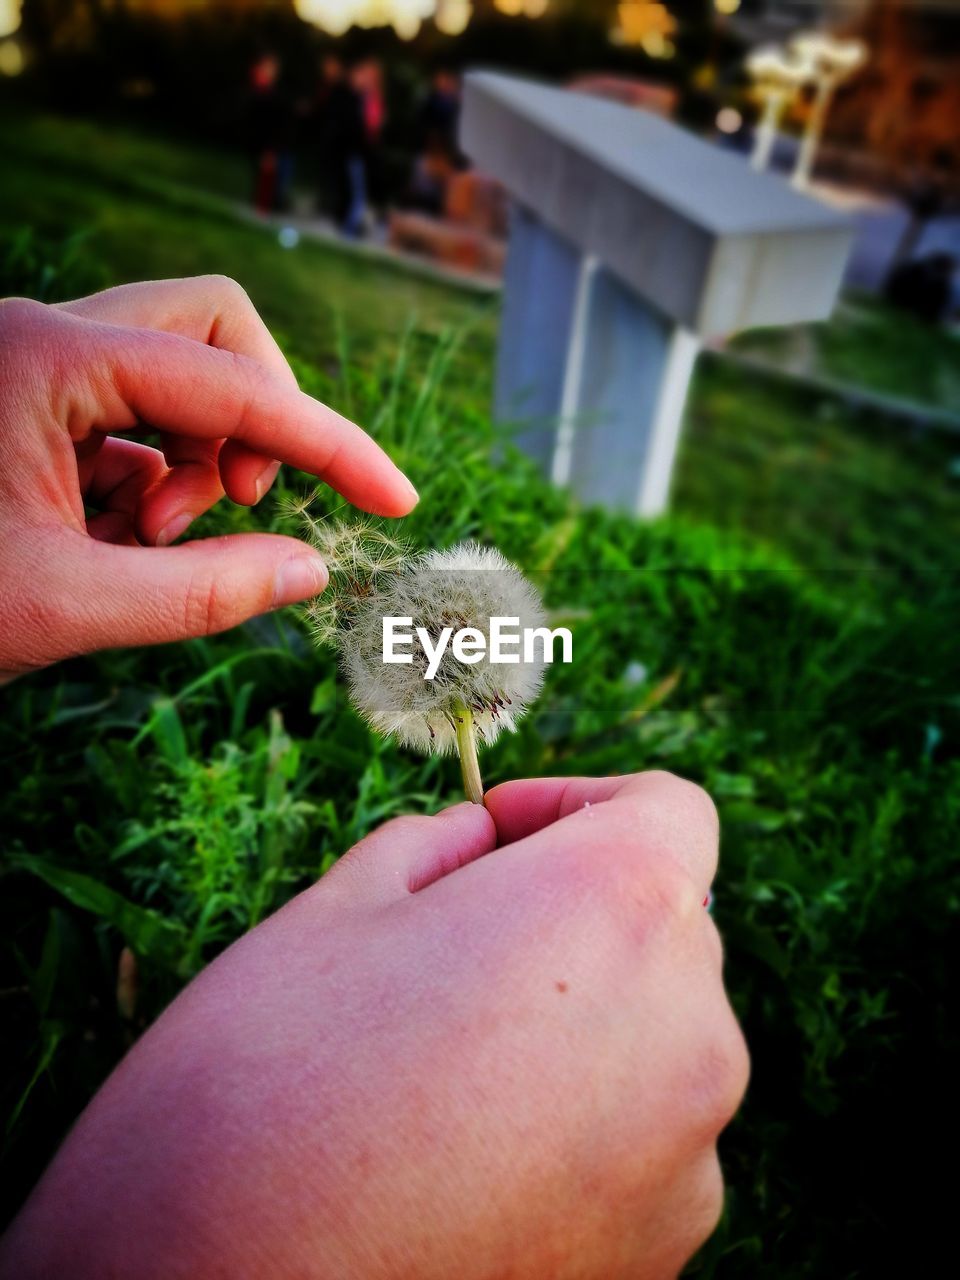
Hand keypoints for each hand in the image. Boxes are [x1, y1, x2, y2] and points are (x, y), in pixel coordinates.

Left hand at [0, 277, 416, 677]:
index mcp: (44, 361)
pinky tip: (116, 537)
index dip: (328, 444)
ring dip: (200, 456)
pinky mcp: (34, 398)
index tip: (396, 498)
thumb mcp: (65, 607)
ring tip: (153, 539)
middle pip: (211, 326)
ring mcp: (37, 362)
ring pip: (178, 367)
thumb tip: (313, 572)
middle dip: (257, 416)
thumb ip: (204, 594)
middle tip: (246, 502)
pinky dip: (156, 474)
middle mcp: (43, 334)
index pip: (232, 384)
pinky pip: (135, 412)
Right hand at [0, 772, 747, 1279]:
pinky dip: (576, 1121)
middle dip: (567, 911)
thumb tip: (479, 841)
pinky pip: (640, 1140)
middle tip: (447, 945)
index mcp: (616, 909)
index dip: (577, 803)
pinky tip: (462, 1157)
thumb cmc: (260, 1092)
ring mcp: (688, 1156)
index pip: (668, 813)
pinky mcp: (663, 1252)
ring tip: (441, 1065)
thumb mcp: (331, 915)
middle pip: (660, 926)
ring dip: (574, 1019)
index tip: (498, 833)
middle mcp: (689, 1028)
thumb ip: (433, 848)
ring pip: (651, 1035)